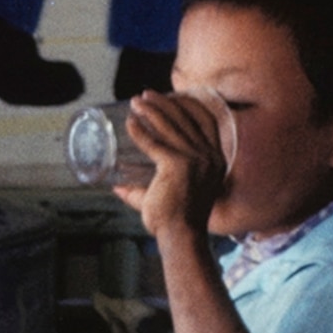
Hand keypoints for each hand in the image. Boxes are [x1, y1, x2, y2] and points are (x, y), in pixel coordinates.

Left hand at [116, 88, 228, 243]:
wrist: (181, 237)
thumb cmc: (174, 221)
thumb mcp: (167, 196)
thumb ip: (141, 190)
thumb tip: (115, 185)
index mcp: (217, 159)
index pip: (207, 120)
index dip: (189, 104)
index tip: (170, 95)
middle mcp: (210, 156)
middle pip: (187, 118)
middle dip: (165, 102)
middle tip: (145, 95)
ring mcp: (195, 160)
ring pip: (171, 125)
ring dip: (152, 109)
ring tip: (136, 102)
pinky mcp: (177, 166)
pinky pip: (154, 142)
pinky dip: (140, 131)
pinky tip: (130, 123)